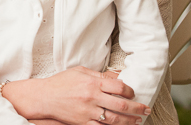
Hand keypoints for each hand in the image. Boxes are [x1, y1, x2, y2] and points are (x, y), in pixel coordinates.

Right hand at [3, 66, 150, 124]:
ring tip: (138, 121)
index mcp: (92, 83)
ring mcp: (88, 112)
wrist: (44, 97)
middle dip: (137, 108)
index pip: (118, 86)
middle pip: (121, 105)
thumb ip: (99, 75)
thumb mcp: (80, 72)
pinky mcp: (83, 123)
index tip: (133, 92)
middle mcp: (92, 98)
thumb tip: (117, 77)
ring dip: (129, 121)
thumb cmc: (61, 82)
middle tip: (146, 109)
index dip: (130, 90)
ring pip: (114, 120)